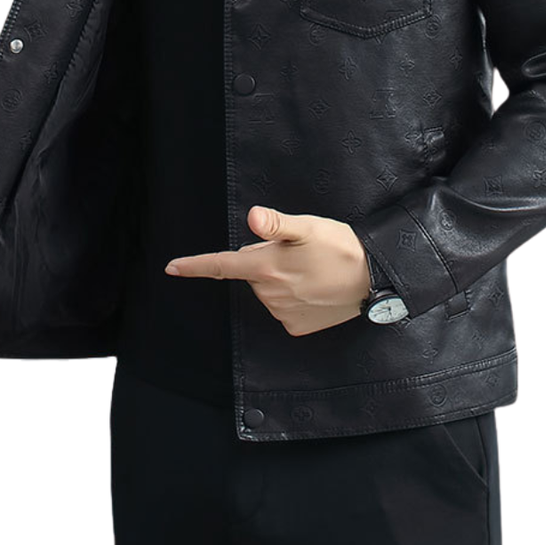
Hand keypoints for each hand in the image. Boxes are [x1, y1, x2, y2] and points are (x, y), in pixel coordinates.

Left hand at [165, 205, 371, 335]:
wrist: (374, 280)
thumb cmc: (340, 247)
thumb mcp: (309, 227)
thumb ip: (277, 225)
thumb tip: (252, 217)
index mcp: (266, 267)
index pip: (222, 265)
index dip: (195, 265)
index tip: (172, 267)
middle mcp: (268, 294)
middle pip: (252, 271)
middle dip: (266, 260)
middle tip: (298, 251)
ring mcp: (281, 313)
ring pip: (267, 289)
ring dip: (281, 278)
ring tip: (312, 268)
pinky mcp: (295, 327)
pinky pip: (283, 307)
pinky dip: (293, 297)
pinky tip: (314, 288)